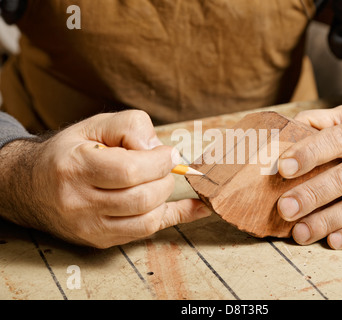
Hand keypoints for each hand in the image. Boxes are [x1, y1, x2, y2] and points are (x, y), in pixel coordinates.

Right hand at [0, 110, 209, 247]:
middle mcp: (79, 202)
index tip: (168, 153)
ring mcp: (89, 227)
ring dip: (165, 197)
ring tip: (160, 180)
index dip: (159, 161)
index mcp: (76, 167)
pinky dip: (176, 217)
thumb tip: (159, 149)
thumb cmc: (70, 152)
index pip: (129, 171)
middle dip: (164, 179)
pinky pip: (146, 233)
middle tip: (165, 165)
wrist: (33, 186)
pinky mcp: (100, 240)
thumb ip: (130, 126)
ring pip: (146, 220)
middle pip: (141, 198)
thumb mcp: (95, 125)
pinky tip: (197, 208)